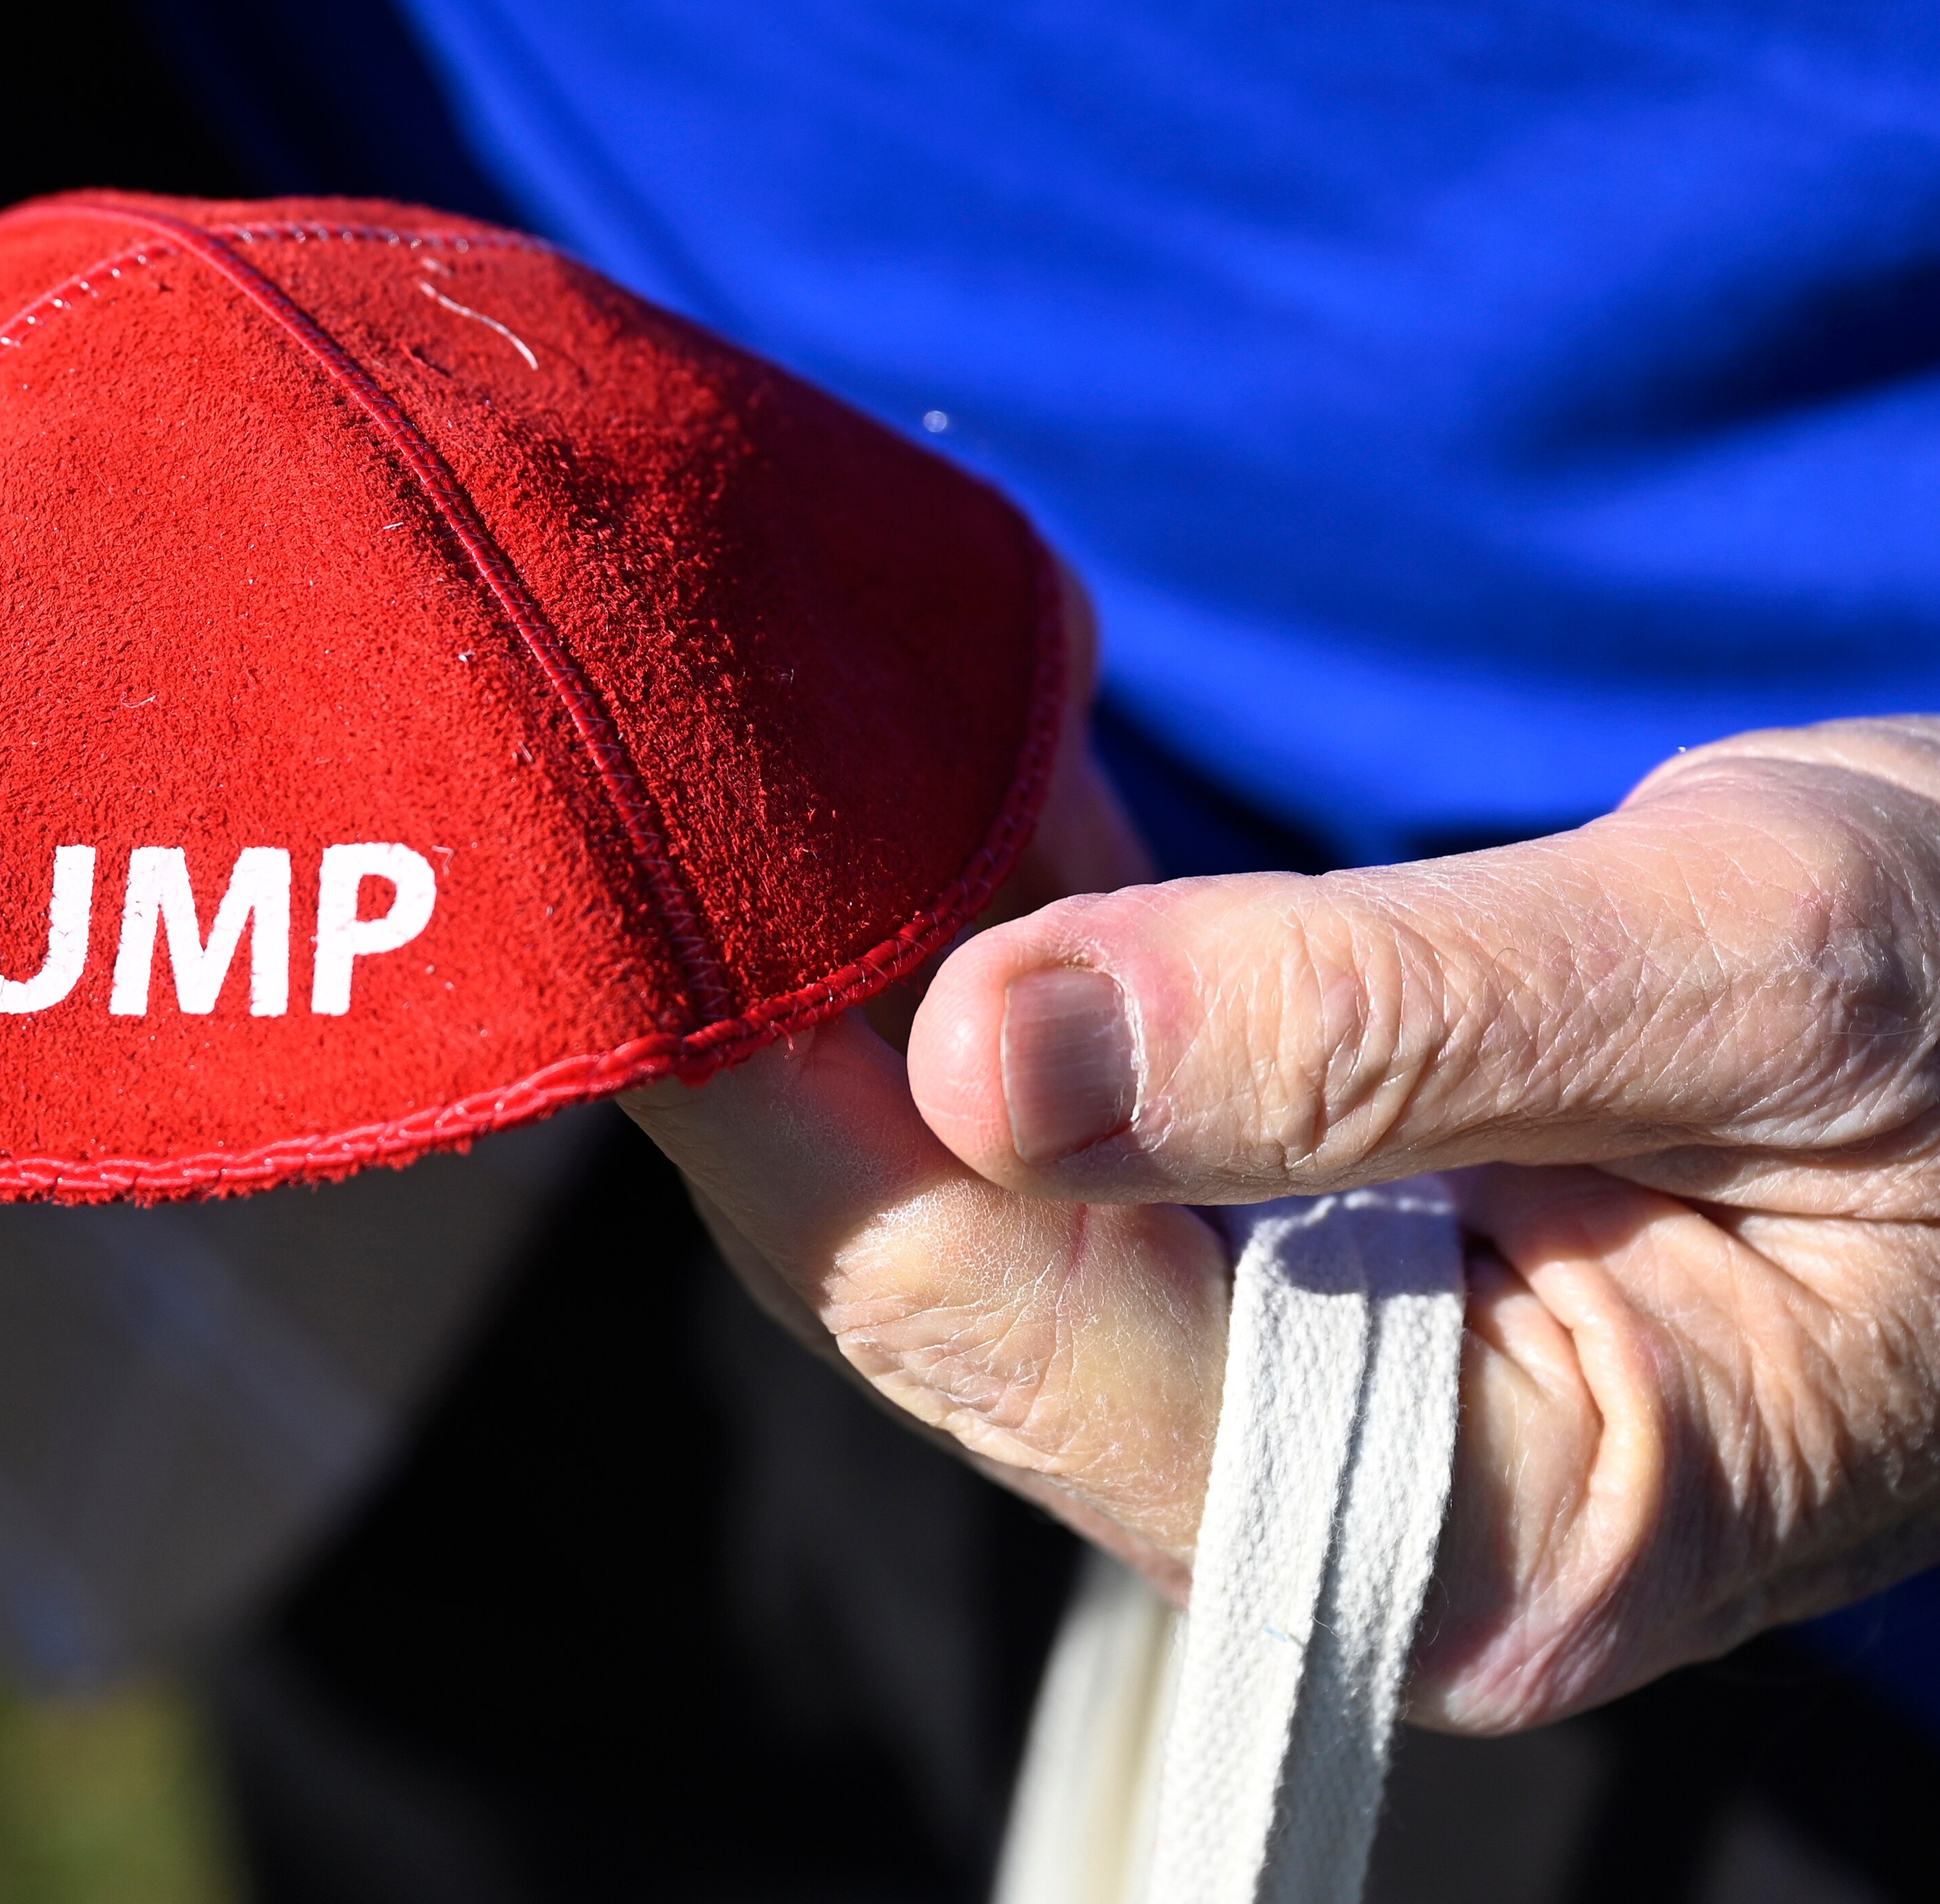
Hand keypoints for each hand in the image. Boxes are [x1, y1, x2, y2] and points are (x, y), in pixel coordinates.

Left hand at [633, 706, 1939, 1732]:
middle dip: (787, 1095)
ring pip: (992, 1240)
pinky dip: (966, 1016)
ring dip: (846, 1046)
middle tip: (614, 854)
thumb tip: (985, 1042)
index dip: (814, 1140)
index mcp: (1502, 1526)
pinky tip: (879, 872)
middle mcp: (1372, 1513)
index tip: (645, 940)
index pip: (1042, 1340)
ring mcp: (1333, 1403)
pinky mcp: (1321, 1285)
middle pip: (974, 1313)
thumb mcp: (1761, 966)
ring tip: (695, 849)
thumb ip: (1378, 1017)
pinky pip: (1075, 1169)